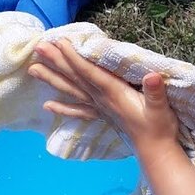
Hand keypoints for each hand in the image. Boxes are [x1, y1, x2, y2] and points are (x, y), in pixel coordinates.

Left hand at [29, 39, 180, 157]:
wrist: (155, 151)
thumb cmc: (159, 128)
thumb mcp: (161, 108)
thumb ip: (155, 92)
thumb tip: (152, 76)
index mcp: (113, 93)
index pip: (89, 72)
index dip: (74, 57)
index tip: (60, 42)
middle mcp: (101, 100)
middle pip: (75, 78)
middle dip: (56, 62)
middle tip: (38, 48)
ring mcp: (100, 108)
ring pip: (71, 90)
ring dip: (52, 79)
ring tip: (33, 70)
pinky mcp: (102, 115)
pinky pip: (78, 110)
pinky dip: (62, 107)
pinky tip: (47, 105)